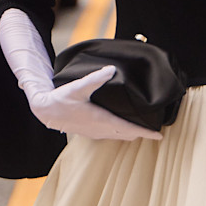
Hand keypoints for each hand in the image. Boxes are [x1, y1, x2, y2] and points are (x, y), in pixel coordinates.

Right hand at [0, 9, 159, 143]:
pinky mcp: (90, 132)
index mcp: (101, 120)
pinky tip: (124, 128)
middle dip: (142, 134)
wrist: (46, 111)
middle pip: (127, 134)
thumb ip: (95, 78)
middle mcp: (100, 129)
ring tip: (144, 130)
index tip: (159, 136)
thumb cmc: (62, 99)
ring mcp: (95, 133)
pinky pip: (111, 135)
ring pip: (119, 136)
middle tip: (156, 131)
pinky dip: (122, 133)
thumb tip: (111, 69)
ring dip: (132, 134)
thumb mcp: (78, 86)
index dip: (145, 133)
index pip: (128, 128)